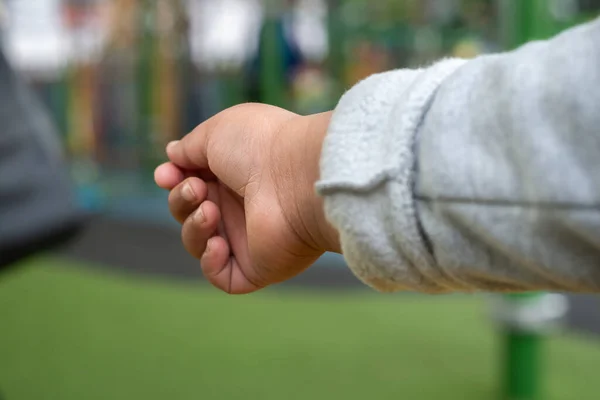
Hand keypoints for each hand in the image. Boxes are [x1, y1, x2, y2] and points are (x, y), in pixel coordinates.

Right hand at [155, 104, 339, 293]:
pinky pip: (221, 275)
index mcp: (233, 173)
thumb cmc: (259, 147)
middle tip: (197, 189)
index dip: (173, 180)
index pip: (192, 183)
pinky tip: (219, 243)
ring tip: (210, 211)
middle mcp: (241, 205)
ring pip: (198, 243)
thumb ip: (190, 147)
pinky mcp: (257, 267)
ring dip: (193, 226)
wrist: (296, 178)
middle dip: (181, 200)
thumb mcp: (215, 133)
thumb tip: (173, 155)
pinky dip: (210, 261)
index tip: (165, 175)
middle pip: (189, 212)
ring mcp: (249, 238)